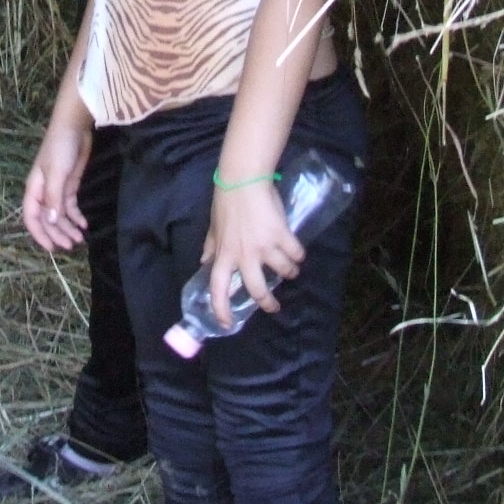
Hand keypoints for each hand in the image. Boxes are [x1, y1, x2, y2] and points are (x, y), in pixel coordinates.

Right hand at [21, 115, 92, 252]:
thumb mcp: (56, 173)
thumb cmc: (60, 147)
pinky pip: (70, 206)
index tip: (52, 248)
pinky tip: (84, 224)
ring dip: (68, 227)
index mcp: (34, 189)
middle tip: (72, 245)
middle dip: (58, 234)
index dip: (40, 234)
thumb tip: (51, 222)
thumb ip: (54, 198)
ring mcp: (57, 189)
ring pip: (60, 215)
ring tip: (80, 239)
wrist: (74, 127)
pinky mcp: (69, 185)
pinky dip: (76, 217)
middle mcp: (44, 192)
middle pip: (48, 219)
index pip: (32, 218)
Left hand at [201, 180, 304, 332]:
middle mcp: (244, 255)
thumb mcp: (214, 227)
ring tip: (291, 270)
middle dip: (267, 302)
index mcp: (224, 254)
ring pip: (283, 272)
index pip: (218, 288)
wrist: (244, 179)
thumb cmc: (227, 202)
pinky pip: (295, 253)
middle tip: (273, 306)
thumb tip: (204, 262)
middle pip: (257, 289)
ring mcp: (264, 246)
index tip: (227, 323)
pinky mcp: (281, 235)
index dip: (221, 309)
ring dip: (289, 273)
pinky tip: (297, 253)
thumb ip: (211, 247)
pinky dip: (298, 256)